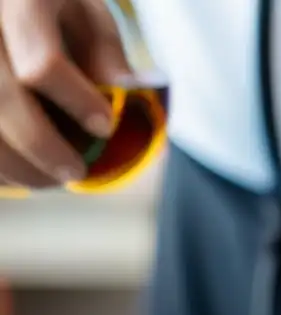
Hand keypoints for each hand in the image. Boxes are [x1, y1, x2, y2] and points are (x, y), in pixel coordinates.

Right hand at [0, 0, 130, 187]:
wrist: (10, 4)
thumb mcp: (87, 16)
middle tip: (75, 172)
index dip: (76, 104)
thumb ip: (104, 52)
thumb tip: (117, 91)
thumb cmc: (52, 8)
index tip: (104, 127)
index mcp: (20, 0)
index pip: (42, 65)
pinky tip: (19, 171)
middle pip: (2, 100)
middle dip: (42, 146)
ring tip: (48, 179)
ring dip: (14, 163)